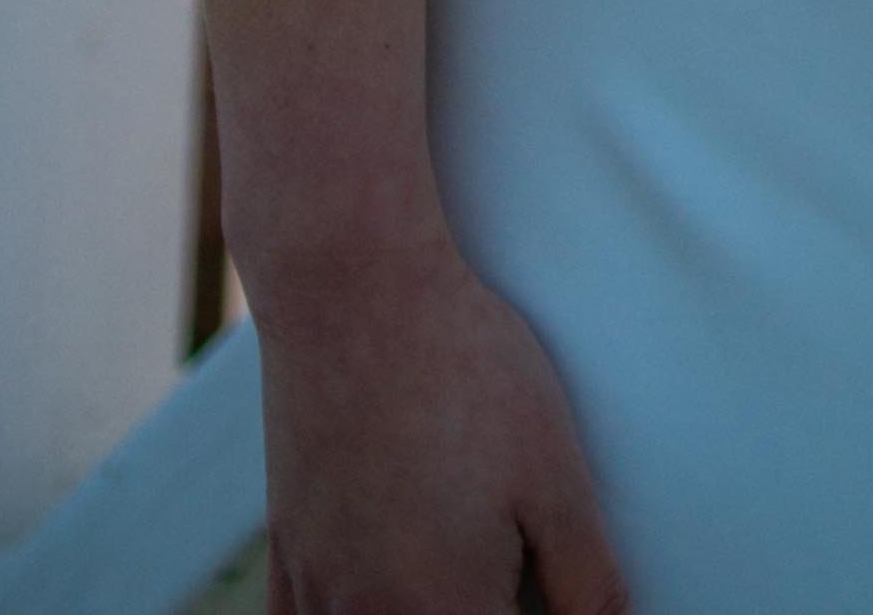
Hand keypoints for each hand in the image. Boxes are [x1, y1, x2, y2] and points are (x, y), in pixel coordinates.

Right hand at [258, 230, 625, 614]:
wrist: (353, 289)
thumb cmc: (464, 371)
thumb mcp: (555, 476)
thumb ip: (587, 582)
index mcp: (446, 614)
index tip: (542, 582)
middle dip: (486, 605)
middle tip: (509, 559)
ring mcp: (316, 592)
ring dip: (419, 609)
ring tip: (458, 555)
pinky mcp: (285, 552)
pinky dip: (346, 611)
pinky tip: (384, 579)